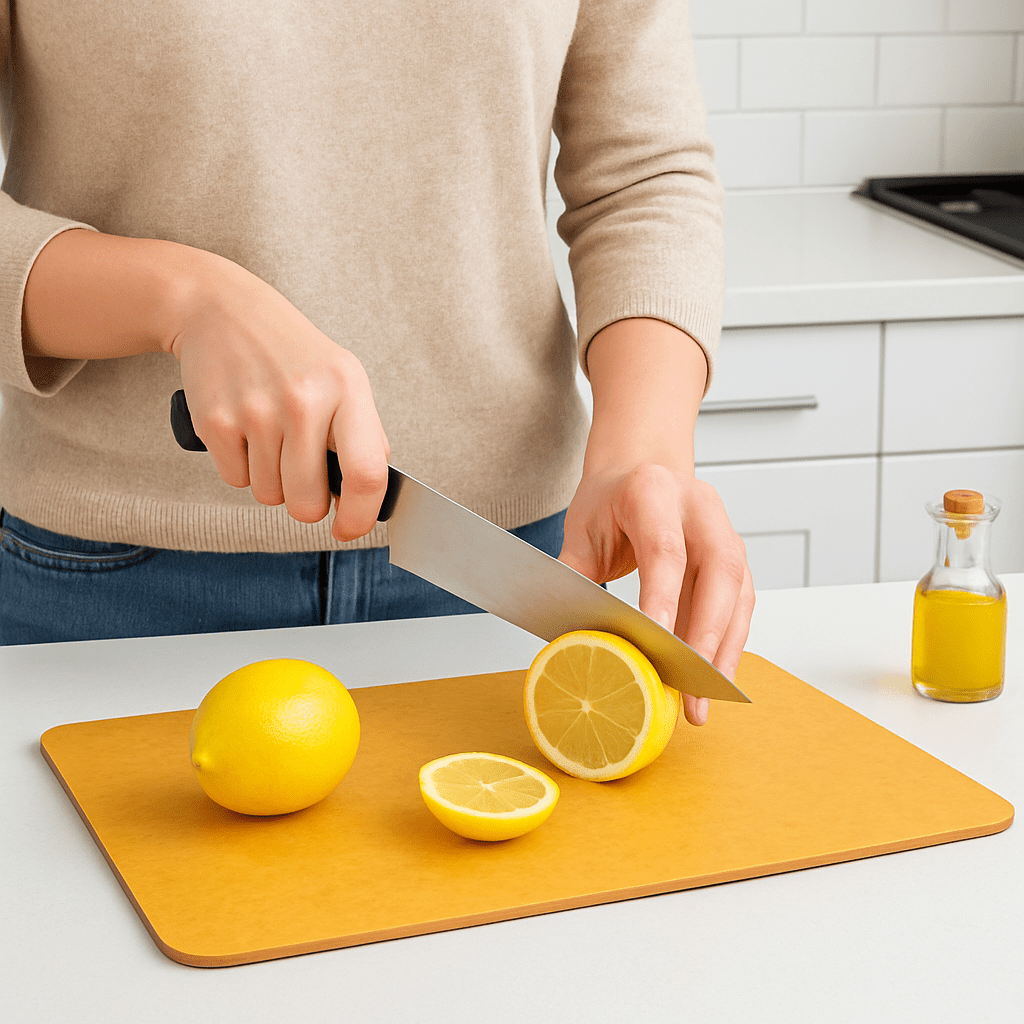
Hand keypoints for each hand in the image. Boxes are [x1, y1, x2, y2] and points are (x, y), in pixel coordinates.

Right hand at [168, 251, 389, 540]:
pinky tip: (246, 431)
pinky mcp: (216, 421)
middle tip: (302, 474)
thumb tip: (369, 498)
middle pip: (307, 502)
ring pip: (270, 496)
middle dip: (306, 503)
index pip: (366, 474)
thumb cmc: (292, 353)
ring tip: (272, 436)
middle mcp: (304, 400)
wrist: (222, 310)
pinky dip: (242, 468)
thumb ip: (363, 435)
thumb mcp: (343, 378)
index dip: (360, 516)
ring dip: (272, 481)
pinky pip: (236, 481)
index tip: (350, 528)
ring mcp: (257, 411)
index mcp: (346, 389)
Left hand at [560, 317, 753, 726]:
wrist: (642, 466)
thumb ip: (575, 577)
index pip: (665, 551)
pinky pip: (741, 603)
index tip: (659, 644)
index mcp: (653, 492)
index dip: (665, 599)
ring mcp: (724, 529)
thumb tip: (571, 635)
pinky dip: (728, 642)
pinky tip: (712, 676)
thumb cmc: (610, 499)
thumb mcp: (581, 528)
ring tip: (705, 699)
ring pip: (739, 593)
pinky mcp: (735, 555)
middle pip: (719, 573)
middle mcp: (699, 507)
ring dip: (725, 649)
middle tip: (693, 687)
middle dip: (708, 636)